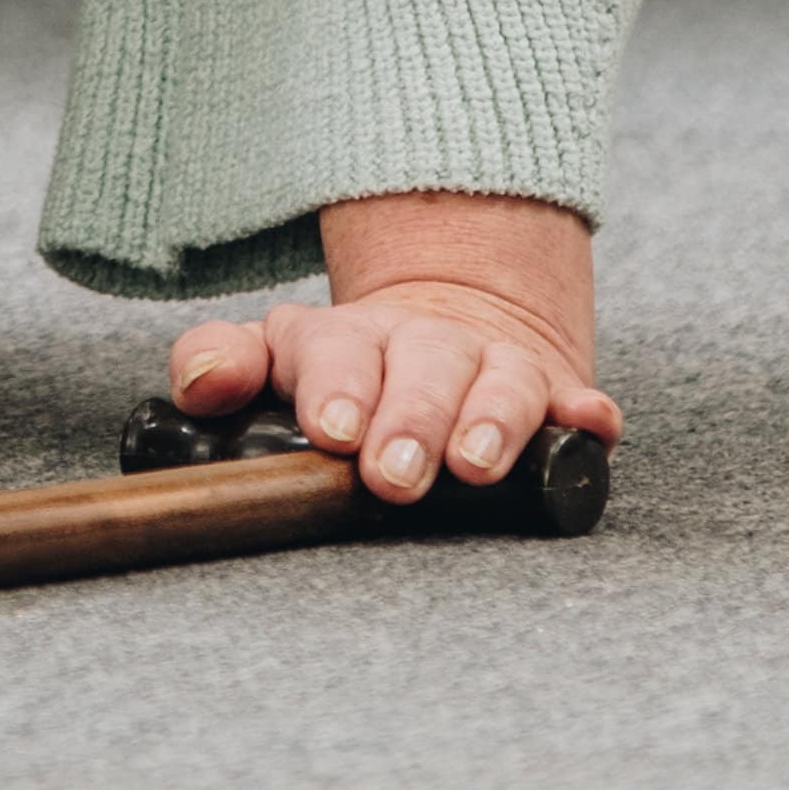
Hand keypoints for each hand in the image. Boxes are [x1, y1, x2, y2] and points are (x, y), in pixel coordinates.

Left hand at [160, 190, 614, 508]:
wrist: (446, 317)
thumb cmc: (348, 368)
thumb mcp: (277, 359)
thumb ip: (223, 364)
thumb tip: (200, 385)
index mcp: (345, 339)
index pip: (334, 349)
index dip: (334, 386)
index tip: (332, 430)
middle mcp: (422, 344)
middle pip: (422, 365)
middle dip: (409, 417)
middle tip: (394, 472)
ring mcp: (492, 366)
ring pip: (502, 381)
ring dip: (492, 419)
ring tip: (475, 464)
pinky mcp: (553, 393)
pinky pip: (577, 402)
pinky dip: (585, 417)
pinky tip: (588, 427)